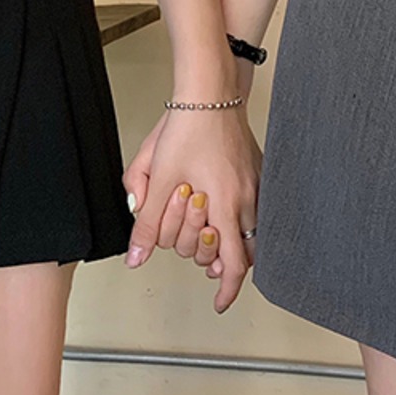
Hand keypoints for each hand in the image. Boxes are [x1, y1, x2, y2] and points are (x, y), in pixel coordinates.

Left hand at [123, 103, 261, 312]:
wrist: (209, 92)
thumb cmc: (187, 127)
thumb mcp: (158, 177)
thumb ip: (147, 222)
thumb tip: (137, 256)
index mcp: (224, 204)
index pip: (234, 264)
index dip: (227, 289)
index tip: (220, 302)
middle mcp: (247, 197)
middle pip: (245, 252)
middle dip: (217, 258)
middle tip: (194, 249)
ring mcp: (257, 183)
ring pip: (253, 230)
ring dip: (231, 240)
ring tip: (205, 231)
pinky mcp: (258, 171)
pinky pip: (257, 207)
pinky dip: (240, 218)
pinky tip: (220, 208)